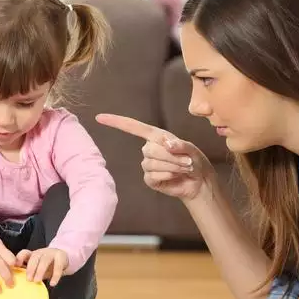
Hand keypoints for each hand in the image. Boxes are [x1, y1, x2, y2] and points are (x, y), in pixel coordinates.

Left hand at [16, 248, 67, 286]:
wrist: (63, 258)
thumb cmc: (47, 265)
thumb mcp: (37, 268)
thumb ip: (29, 272)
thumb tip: (18, 281)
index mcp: (33, 254)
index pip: (24, 253)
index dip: (19, 258)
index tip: (16, 266)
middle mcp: (41, 252)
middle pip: (34, 257)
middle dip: (30, 268)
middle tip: (28, 279)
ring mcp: (51, 254)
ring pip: (45, 260)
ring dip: (40, 271)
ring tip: (37, 281)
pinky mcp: (61, 257)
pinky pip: (58, 266)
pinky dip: (55, 276)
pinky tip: (53, 283)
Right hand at [96, 113, 215, 200]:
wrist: (198, 181)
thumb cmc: (194, 160)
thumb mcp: (190, 149)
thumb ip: (179, 145)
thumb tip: (166, 144)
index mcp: (156, 137)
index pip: (133, 127)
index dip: (117, 122)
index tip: (99, 117)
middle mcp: (149, 149)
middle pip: (149, 149)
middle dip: (170, 156)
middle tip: (187, 161)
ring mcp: (148, 164)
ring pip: (151, 163)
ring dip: (171, 166)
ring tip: (184, 167)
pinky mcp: (150, 179)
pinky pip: (152, 175)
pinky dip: (167, 175)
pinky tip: (174, 176)